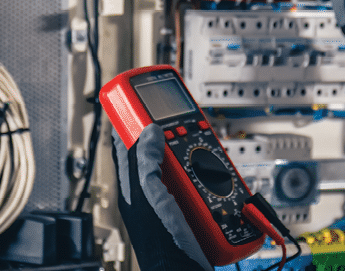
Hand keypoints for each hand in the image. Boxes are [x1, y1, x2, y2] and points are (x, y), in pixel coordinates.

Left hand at [112, 125, 212, 270]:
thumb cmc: (162, 244)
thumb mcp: (149, 196)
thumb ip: (145, 163)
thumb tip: (149, 131)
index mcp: (133, 186)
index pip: (126, 145)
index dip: (132, 121)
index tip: (141, 101)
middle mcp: (151, 190)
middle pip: (161, 151)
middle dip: (174, 139)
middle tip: (185, 128)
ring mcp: (172, 199)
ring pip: (185, 165)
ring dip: (198, 160)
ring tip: (204, 160)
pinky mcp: (192, 207)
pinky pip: (202, 184)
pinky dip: (211, 179)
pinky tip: (218, 181)